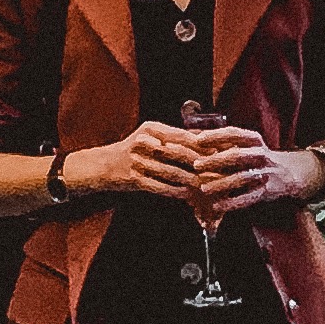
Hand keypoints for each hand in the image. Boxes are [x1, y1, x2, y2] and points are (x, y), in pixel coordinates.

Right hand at [66, 121, 239, 205]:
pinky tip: (187, 195)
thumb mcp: (152, 136)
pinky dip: (174, 191)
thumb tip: (206, 140)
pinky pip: (158, 186)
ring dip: (191, 181)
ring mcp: (137, 161)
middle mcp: (144, 142)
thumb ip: (175, 137)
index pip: (183, 136)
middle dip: (201, 164)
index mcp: (152, 128)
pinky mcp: (132, 178)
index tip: (221, 152)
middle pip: (179, 154)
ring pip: (171, 172)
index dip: (203, 145)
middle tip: (219, 172)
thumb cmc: (135, 150)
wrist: (103, 165)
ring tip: (208, 186)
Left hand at [185, 131, 324, 220]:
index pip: (235, 134)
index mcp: (254, 140)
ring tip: (204, 188)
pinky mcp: (267, 192)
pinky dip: (232, 203)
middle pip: (237, 156)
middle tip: (197, 164)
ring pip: (242, 178)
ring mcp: (265, 174)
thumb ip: (225, 142)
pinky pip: (248, 198)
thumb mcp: (247, 145)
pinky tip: (217, 206)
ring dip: (221, 183)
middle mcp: (261, 155)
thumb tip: (193, 134)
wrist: (290, 173)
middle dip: (216, 160)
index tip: (198, 139)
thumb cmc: (258, 157)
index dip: (217, 136)